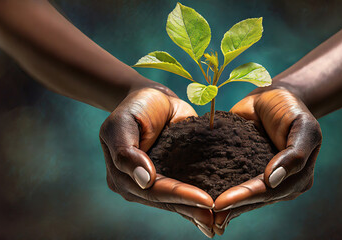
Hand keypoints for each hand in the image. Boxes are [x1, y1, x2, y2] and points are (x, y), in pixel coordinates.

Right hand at [99, 87, 214, 236]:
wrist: (153, 97)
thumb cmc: (135, 107)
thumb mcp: (122, 123)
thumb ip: (126, 152)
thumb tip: (144, 181)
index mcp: (122, 176)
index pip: (153, 191)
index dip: (179, 196)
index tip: (206, 200)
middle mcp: (137, 186)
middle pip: (166, 201)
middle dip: (192, 209)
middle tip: (217, 219)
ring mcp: (155, 183)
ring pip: (176, 202)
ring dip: (196, 212)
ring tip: (220, 222)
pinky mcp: (172, 176)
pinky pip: (184, 192)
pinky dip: (197, 202)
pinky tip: (215, 213)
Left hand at [213, 88, 321, 234]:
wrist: (271, 96)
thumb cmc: (290, 109)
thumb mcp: (302, 126)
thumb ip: (295, 154)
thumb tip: (273, 180)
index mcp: (298, 177)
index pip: (271, 191)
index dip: (246, 197)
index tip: (222, 202)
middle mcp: (282, 184)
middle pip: (256, 199)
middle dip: (233, 207)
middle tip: (209, 216)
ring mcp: (263, 179)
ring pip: (245, 197)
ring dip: (226, 207)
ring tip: (204, 215)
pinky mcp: (246, 170)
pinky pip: (234, 183)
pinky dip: (221, 191)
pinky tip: (203, 199)